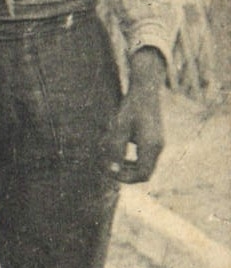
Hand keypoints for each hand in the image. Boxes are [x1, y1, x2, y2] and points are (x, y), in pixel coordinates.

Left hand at [106, 47, 165, 183]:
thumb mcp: (119, 127)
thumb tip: (112, 171)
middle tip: (109, 169)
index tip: (110, 172)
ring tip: (112, 161)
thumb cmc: (131, 107)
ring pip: (146, 166)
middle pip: (145, 172)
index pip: (143, 174)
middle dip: (127, 174)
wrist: (145, 89)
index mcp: (151, 146)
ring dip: (130, 167)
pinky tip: (120, 150)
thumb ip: (116, 149)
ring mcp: (159, 143)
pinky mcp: (156, 139)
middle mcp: (158, 147)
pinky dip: (134, 159)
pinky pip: (146, 157)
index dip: (126, 178)